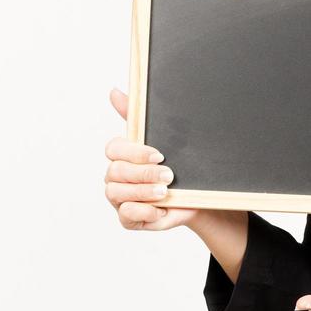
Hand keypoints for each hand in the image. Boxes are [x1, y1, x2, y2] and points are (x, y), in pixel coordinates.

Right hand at [104, 87, 197, 231]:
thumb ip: (137, 116)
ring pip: (117, 193)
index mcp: (122, 155)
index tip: (159, 154)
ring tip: (164, 192)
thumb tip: (114, 92)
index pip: (113, 148)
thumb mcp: (163, 138)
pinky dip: (143, 211)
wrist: (197, 195)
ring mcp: (120, 198)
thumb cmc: (176, 165)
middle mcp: (116, 177)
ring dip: (143, 191)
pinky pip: (126, 215)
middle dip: (143, 173)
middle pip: (115, 172)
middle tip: (168, 175)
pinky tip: (159, 209)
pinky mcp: (129, 218)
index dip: (134, 152)